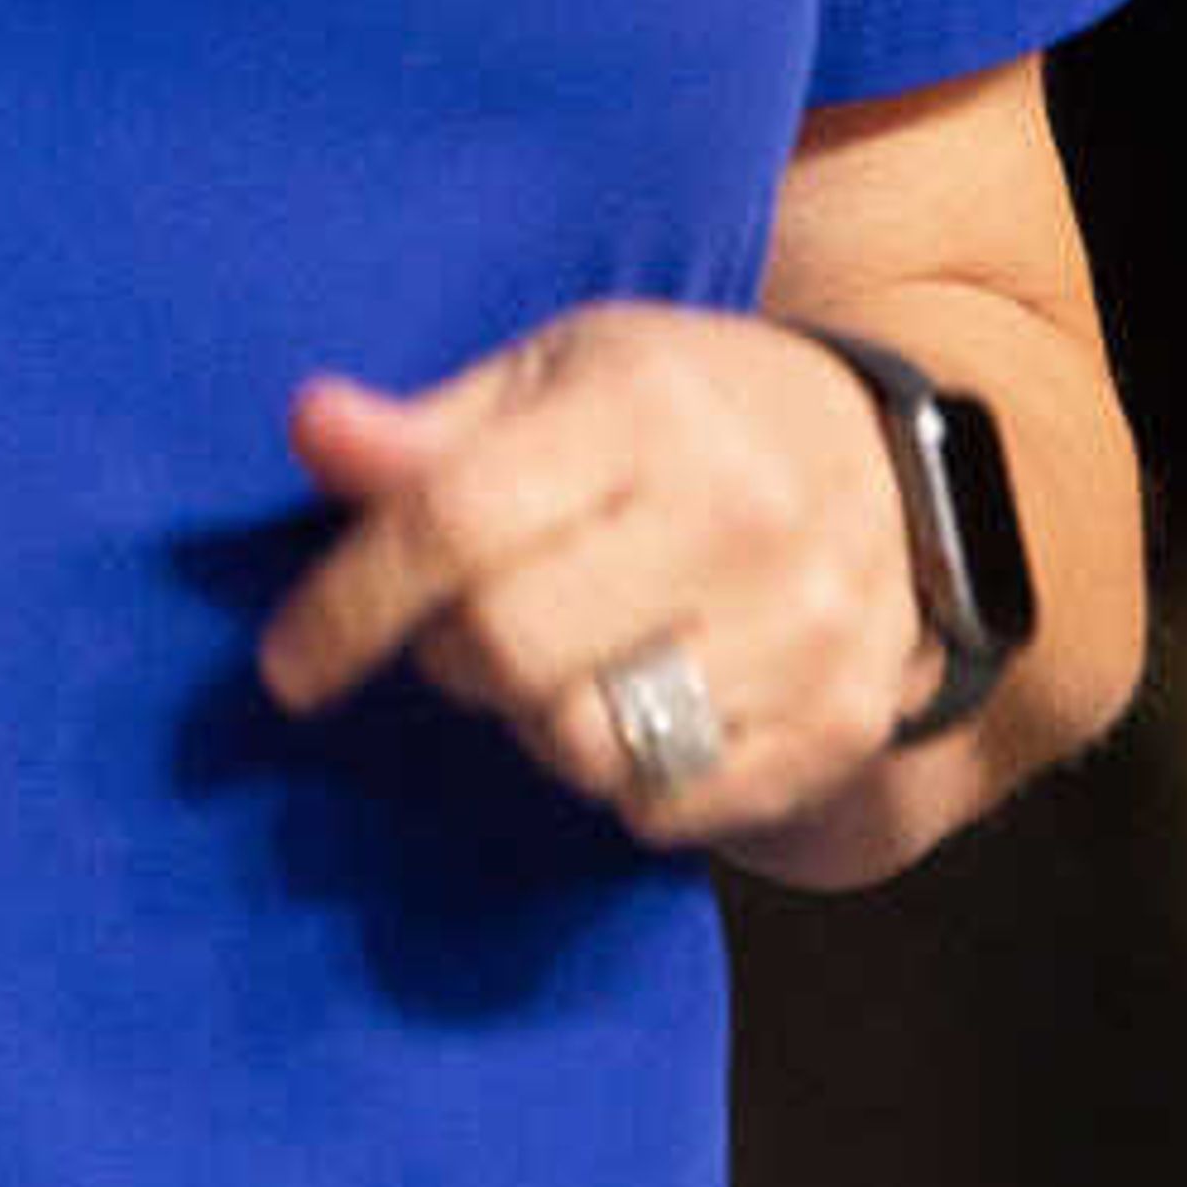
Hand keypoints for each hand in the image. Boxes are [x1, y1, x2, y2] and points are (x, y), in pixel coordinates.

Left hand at [255, 305, 943, 855]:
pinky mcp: (836, 725)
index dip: (350, 601)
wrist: (899, 472)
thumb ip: (430, 427)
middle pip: (509, 650)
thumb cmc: (687, 412)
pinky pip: (665, 809)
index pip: (457, 520)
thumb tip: (309, 428)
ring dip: (532, 721)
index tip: (287, 666)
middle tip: (458, 630)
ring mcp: (799, 628)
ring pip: (585, 745)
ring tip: (560, 658)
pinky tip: (636, 704)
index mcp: (647, 406)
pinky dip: (620, 780)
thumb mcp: (561, 377)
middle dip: (446, 657)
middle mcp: (735, 513)